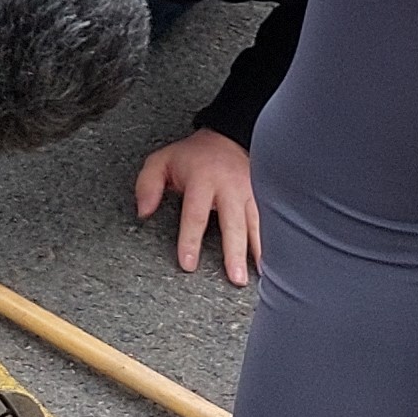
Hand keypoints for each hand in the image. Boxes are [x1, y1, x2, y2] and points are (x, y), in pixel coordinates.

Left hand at [132, 128, 262, 285]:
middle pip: (233, 224)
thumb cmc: (192, 157)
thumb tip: (144, 212)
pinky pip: (268, 221)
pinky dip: (271, 241)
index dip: (190, 240)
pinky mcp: (263, 197)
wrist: (227, 138)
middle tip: (235, 278)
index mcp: (202, 179)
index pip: (195, 214)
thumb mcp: (161, 161)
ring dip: (258, 251)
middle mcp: (230, 187)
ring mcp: (250, 192)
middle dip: (234, 252)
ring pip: (256, 225)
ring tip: (260, 275)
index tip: (188, 263)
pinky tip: (274, 260)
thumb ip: (148, 185)